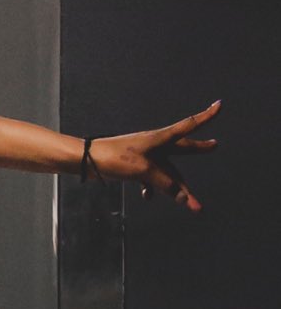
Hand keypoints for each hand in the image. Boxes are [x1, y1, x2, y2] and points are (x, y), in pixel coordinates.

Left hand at [86, 99, 219, 212]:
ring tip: (190, 203)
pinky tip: (148, 197)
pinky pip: (151, 178)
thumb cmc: (115, 158)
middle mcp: (155, 145)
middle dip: (198, 149)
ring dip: (176, 187)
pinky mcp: (134, 166)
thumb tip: (184, 198)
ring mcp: (145, 156)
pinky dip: (152, 188)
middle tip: (214, 145)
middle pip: (182, 149)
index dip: (206, 116)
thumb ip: (165, 184)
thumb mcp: (144, 171)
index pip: (189, 125)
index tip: (219, 104)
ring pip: (167, 171)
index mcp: (160, 138)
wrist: (88, 160)